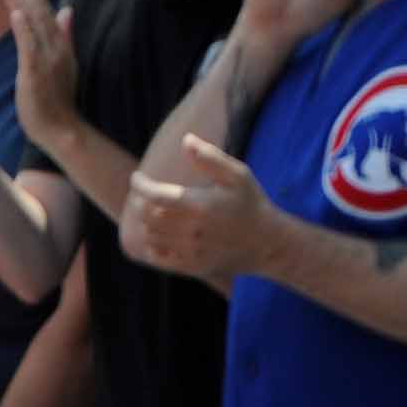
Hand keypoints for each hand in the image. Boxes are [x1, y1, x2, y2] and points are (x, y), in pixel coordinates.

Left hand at [1, 0, 78, 137]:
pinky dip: (23, 29)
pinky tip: (15, 13)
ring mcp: (47, 60)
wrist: (60, 129)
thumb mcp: (63, 61)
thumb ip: (65, 34)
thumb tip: (67, 8)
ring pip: (34, 25)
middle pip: (40, 14)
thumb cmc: (56, 97)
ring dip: (22, 3)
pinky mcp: (35, 73)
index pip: (46, 12)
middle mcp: (56, 48)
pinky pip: (28, 48)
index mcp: (60, 45)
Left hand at [124, 135, 278, 284]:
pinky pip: (158, 256)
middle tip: (144, 193)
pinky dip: (151, 244)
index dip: (140, 185)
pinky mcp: (192, 266)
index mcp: (201, 206)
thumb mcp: (238, 176)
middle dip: (140, 201)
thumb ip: (211, 157)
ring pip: (151, 235)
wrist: (269, 244)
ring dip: (147, 221)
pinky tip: (159, 233)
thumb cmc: (251, 204)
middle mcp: (193, 231)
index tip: (137, 177)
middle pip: (148, 215)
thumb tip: (186, 139)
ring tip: (154, 210)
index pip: (155, 195)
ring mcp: (192, 251)